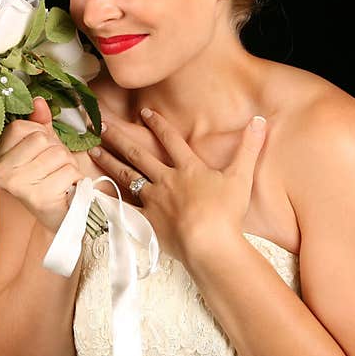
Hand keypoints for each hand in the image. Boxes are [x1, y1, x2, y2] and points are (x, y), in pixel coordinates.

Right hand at [0, 97, 84, 234]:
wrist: (58, 217)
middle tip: (52, 169)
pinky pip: (67, 171)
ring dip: (66, 165)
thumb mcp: (41, 148)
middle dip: (56, 150)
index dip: (39, 134)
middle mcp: (1, 172)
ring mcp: (18, 185)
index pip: (21, 127)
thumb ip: (39, 123)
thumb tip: (39, 101)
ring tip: (59, 178)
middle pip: (41, 139)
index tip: (40, 153)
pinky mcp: (38, 197)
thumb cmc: (49, 180)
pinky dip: (73, 178)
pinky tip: (65, 189)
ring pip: (57, 154)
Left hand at [88, 107, 267, 263]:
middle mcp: (166, 180)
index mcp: (188, 169)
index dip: (158, 124)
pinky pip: (124, 207)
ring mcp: (154, 200)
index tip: (145, 112)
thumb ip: (249, 148)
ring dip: (109, 161)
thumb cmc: (226, 213)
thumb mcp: (241, 177)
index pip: (171, 140)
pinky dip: (108, 199)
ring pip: (127, 176)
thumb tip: (261, 121)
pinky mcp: (146, 220)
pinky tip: (94, 192)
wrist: (209, 243)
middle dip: (120, 137)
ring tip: (93, 150)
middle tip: (102, 124)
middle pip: (139, 154)